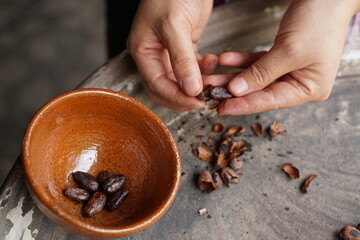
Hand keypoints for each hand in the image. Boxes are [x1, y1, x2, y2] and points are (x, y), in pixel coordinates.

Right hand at [128, 0, 215, 110]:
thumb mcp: (174, 25)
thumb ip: (182, 59)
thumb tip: (190, 90)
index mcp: (142, 51)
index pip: (156, 85)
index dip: (177, 97)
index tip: (197, 102)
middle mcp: (153, 55)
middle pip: (166, 88)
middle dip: (186, 97)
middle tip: (206, 100)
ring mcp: (168, 52)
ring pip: (181, 81)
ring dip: (197, 85)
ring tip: (214, 83)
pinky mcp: (183, 47)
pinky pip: (192, 68)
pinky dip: (203, 70)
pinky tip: (212, 62)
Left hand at [213, 0, 359, 114]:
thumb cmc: (319, 21)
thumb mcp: (288, 51)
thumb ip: (261, 73)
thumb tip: (236, 91)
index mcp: (309, 90)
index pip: (270, 101)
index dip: (244, 106)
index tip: (222, 108)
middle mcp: (299, 84)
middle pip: (261, 92)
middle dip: (234, 92)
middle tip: (210, 94)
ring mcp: (290, 71)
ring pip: (256, 78)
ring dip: (233, 77)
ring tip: (211, 78)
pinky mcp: (281, 58)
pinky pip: (257, 63)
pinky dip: (242, 61)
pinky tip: (225, 59)